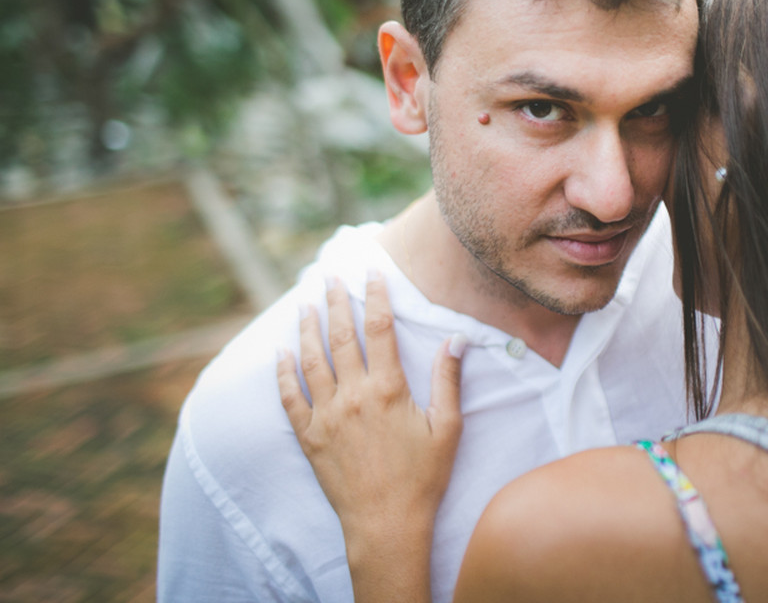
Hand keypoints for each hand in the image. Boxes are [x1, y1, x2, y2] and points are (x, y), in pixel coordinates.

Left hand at [277, 271, 463, 600]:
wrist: (386, 524)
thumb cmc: (422, 478)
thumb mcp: (447, 428)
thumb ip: (448, 380)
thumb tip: (457, 339)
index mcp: (388, 389)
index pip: (380, 329)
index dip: (375, 296)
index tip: (372, 272)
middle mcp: (352, 396)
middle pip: (340, 337)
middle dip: (335, 302)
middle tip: (331, 277)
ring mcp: (326, 416)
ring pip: (311, 361)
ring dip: (307, 329)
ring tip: (305, 304)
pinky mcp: (309, 437)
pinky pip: (290, 398)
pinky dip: (283, 372)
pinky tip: (281, 353)